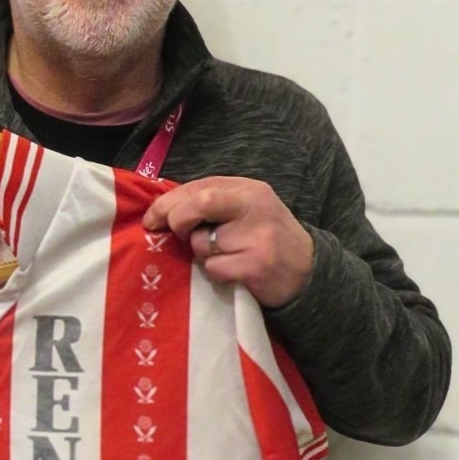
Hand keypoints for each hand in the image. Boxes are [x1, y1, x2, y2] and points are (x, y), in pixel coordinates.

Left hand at [141, 176, 313, 307]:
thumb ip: (209, 204)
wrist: (307, 272)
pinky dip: (215, 272)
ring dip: (202, 254)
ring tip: (226, 255)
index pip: (198, 187)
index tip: (151, 219)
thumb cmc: (264, 239)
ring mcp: (257, 236)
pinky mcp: (256, 264)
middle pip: (199, 203)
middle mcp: (254, 206)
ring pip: (202, 243)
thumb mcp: (244, 211)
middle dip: (176, 220)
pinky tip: (235, 271)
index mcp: (247, 189)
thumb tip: (160, 211)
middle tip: (176, 235)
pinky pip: (213, 267)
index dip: (167, 203)